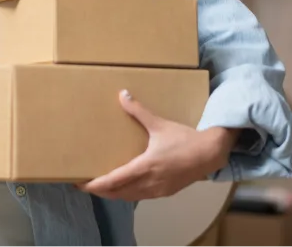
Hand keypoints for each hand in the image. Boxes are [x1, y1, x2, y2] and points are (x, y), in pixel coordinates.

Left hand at [77, 90, 238, 201]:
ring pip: (129, 196)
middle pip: (118, 193)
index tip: (81, 183)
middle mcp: (149, 182)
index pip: (114, 181)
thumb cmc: (184, 139)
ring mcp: (158, 190)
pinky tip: (125, 187)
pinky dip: (128, 193)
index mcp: (145, 166)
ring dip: (114, 193)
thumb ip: (139, 111)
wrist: (210, 154)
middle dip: (101, 191)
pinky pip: (141, 196)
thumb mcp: (160, 124)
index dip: (96, 185)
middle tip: (86, 184)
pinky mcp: (165, 192)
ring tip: (101, 186)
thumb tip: (122, 94)